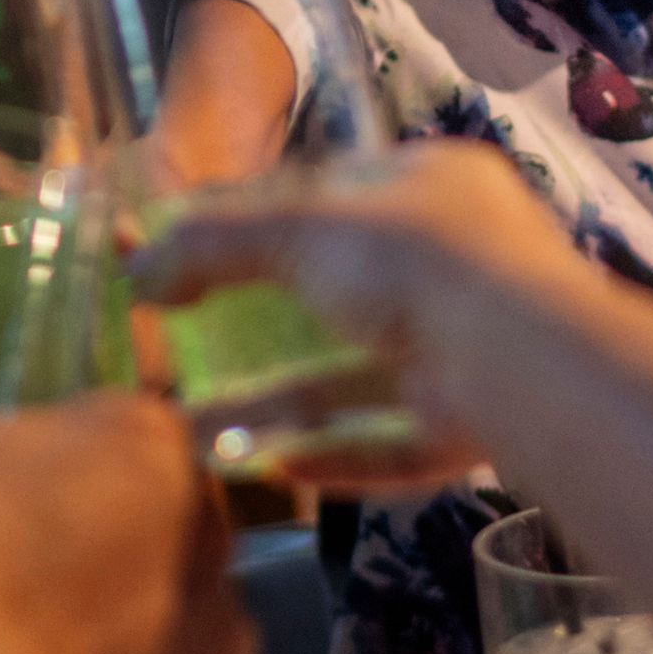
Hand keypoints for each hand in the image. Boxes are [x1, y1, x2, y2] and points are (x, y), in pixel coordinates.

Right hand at [0, 398, 302, 653]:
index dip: (59, 467)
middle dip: (112, 557)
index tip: (1, 504)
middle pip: (168, 530)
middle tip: (22, 592)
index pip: (121, 428)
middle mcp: (203, 527)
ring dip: (158, 644)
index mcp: (134, 437)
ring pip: (208, 624)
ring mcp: (220, 631)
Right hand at [131, 143, 591, 471]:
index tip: (202, 257)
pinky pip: (394, 438)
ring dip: (288, 404)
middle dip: (269, 328)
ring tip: (210, 429)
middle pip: (347, 292)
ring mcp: (472, 344)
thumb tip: (136, 268)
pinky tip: (278, 467)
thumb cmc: (411, 258)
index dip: (265, 221)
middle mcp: (459, 262)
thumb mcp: (298, 228)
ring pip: (366, 377)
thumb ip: (214, 241)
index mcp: (433, 186)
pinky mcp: (478, 419)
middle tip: (202, 346)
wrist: (516, 354)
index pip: (338, 194)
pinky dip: (337, 452)